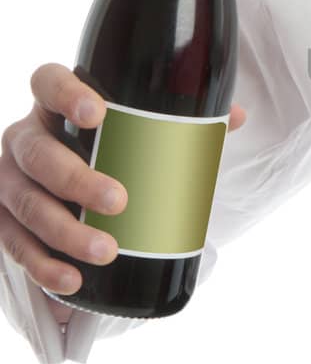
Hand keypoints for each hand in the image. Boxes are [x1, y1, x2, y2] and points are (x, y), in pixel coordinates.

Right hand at [0, 64, 245, 330]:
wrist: (75, 196)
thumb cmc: (114, 155)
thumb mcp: (142, 137)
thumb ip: (184, 124)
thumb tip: (234, 116)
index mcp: (55, 107)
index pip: (47, 83)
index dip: (66, 94)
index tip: (100, 113)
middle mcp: (24, 139)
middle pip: (37, 153)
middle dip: (75, 179)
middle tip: (119, 201)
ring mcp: (9, 181)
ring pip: (26, 204)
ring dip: (64, 231)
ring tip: (106, 251)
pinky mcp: (4, 222)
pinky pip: (15, 245)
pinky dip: (43, 266)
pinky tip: (72, 280)